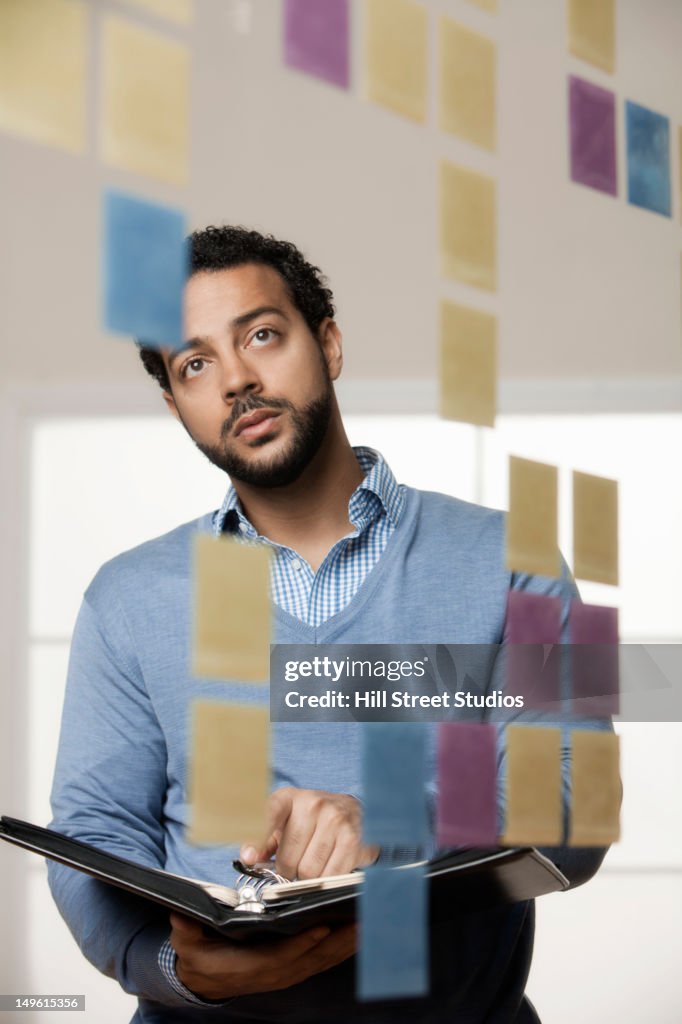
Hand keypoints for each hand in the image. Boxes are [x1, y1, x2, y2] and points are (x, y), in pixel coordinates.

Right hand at [170, 913, 356, 1000]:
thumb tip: (181, 915)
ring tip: (370, 922)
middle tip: (362, 919)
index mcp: (252, 966)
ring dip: (347, 944)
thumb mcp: (188, 942)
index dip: (303, 944)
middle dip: (338, 941)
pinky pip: (324, 959)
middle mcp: (276, 972)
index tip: (322, 927)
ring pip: (323, 959)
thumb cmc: (200, 955)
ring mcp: (288, 972)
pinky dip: (343, 947)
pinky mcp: (296, 968)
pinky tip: (359, 933)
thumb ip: (188, 930)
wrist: (205, 978)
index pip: (282, 956)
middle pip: (312, 958)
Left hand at [240, 787, 378, 879]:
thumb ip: (264, 840)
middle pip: (288, 859)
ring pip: (309, 871)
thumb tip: (248, 857)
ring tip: (314, 863)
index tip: (250, 857)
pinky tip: (330, 865)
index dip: (258, 840)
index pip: (269, 815)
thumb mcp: (286, 821)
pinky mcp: (353, 839)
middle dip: (289, 870)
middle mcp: (313, 804)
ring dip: (309, 877)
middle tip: (296, 864)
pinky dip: (328, 879)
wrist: (354, 811)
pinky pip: (331, 876)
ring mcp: (335, 820)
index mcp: (291, 797)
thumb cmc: (314, 819)